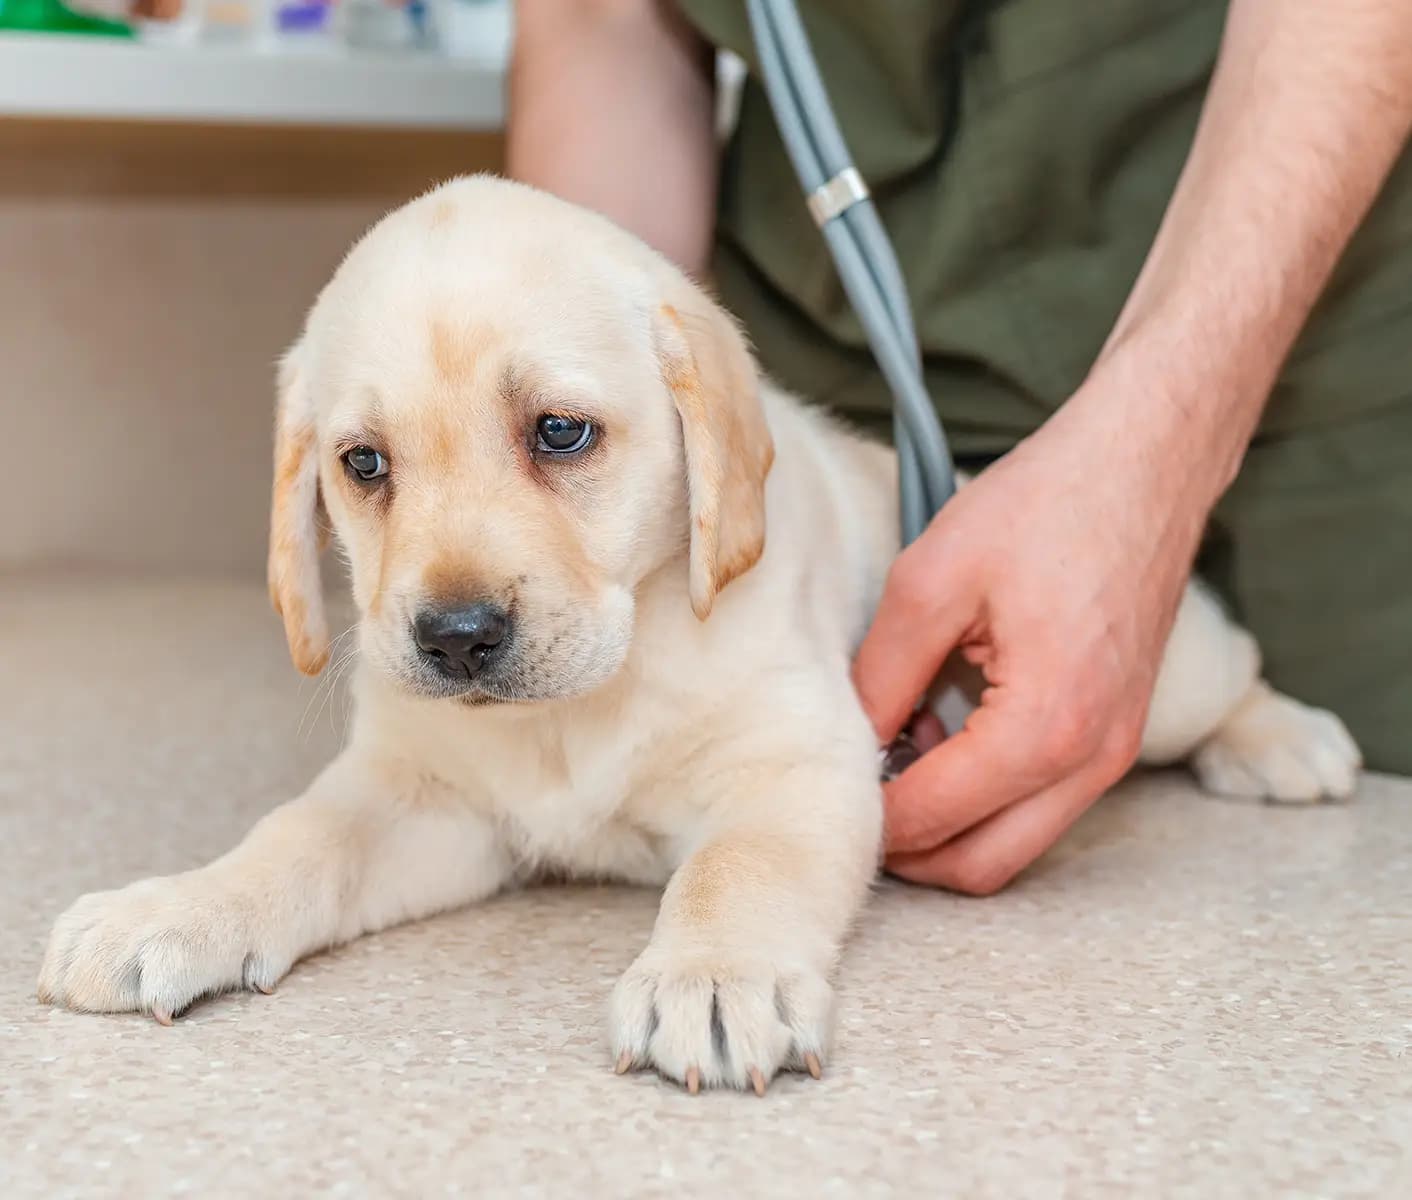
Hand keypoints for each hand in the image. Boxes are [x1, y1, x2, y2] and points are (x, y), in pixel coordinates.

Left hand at [853, 377, 1213, 894]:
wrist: (1148, 461)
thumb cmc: (1048, 504)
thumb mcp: (932, 581)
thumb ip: (882, 675)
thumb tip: (849, 740)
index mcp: (1044, 728)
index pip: (930, 819)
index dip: (864, 817)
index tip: (820, 790)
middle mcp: (1091, 761)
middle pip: (979, 866)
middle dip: (906, 849)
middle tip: (851, 794)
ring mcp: (1114, 752)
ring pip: (1015, 844)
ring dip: (947, 822)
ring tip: (896, 751)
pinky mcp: (1118, 732)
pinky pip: (1043, 802)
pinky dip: (986, 794)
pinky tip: (943, 732)